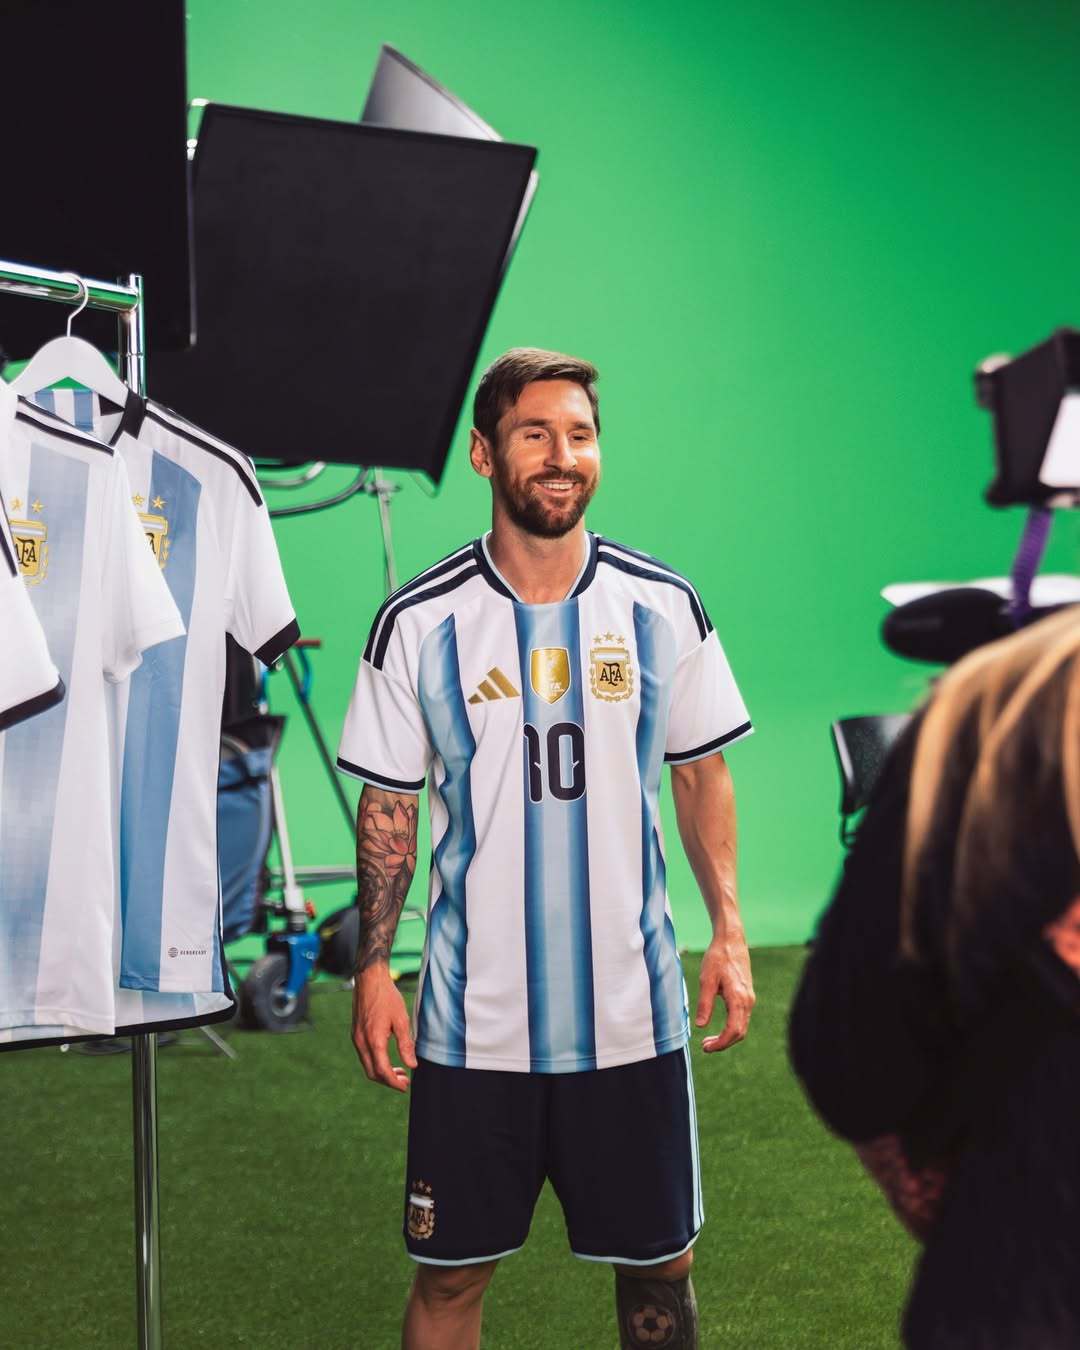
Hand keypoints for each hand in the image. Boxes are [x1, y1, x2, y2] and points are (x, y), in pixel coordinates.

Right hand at [352, 964, 417, 1091]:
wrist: (369, 979)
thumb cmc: (387, 997)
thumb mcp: (401, 1020)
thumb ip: (406, 1045)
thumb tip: (412, 1065)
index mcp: (374, 1040)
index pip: (382, 1071)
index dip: (394, 1082)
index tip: (405, 1086)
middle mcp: (362, 1042)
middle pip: (373, 1073)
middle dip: (388, 1081)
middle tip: (404, 1081)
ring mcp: (356, 1039)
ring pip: (367, 1065)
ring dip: (382, 1072)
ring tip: (399, 1071)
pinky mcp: (356, 1034)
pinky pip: (364, 1056)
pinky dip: (376, 1062)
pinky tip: (388, 1057)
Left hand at [695, 934, 754, 1052]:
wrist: (732, 940)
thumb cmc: (718, 957)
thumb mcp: (706, 979)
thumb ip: (704, 1003)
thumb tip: (700, 1026)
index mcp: (738, 998)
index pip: (733, 1030)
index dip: (720, 1043)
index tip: (705, 1048)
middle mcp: (747, 1001)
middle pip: (739, 1032)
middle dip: (723, 1043)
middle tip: (704, 1047)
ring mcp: (749, 999)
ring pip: (742, 1027)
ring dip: (727, 1037)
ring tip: (708, 1040)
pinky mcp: (747, 995)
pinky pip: (742, 1018)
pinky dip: (731, 1028)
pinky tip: (719, 1028)